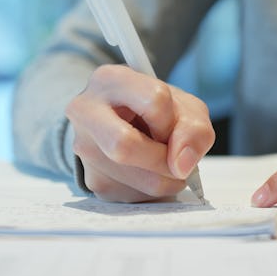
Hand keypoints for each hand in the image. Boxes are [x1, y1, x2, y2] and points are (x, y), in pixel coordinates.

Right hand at [66, 64, 214, 202]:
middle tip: (175, 162)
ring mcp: (82, 147)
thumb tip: (181, 165)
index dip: (172, 123)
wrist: (124, 124)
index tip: (171, 129)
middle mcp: (85, 110)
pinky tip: (149, 174)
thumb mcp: (184, 108)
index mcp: (110, 79)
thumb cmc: (155, 111)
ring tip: (165, 166)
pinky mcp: (89, 177)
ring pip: (130, 179)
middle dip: (162, 161)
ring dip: (162, 181)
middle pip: (124, 145)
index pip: (154, 101)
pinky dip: (150, 191)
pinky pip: (128, 196)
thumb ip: (194, 130)